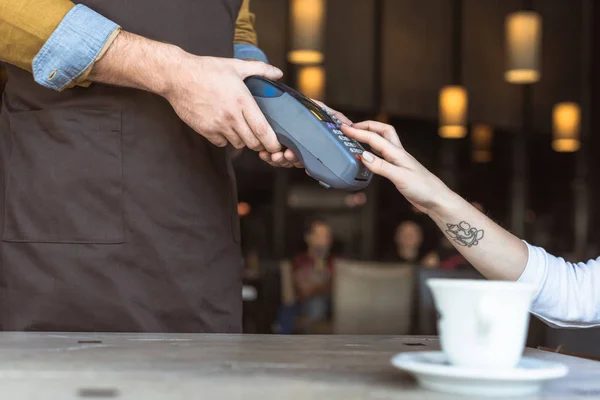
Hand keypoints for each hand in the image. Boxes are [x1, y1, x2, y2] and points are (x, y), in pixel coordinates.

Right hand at [163, 53, 282, 150]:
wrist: (177, 76)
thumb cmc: (207, 69)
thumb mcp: (236, 65)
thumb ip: (260, 69)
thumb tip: (278, 73)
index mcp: (242, 101)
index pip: (262, 130)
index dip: (272, 142)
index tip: (277, 146)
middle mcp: (231, 116)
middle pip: (252, 142)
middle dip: (260, 144)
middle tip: (261, 138)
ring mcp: (217, 125)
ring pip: (238, 144)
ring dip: (243, 140)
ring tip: (242, 129)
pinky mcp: (205, 130)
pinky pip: (222, 143)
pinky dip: (226, 139)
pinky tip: (225, 128)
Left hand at [258, 101, 351, 167]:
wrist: (280, 96)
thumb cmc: (302, 104)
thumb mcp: (320, 109)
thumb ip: (335, 116)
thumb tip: (350, 124)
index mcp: (308, 144)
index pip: (308, 159)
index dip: (304, 162)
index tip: (301, 161)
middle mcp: (297, 148)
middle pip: (294, 162)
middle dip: (290, 160)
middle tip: (287, 154)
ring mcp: (283, 147)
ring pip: (281, 161)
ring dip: (278, 160)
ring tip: (275, 155)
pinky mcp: (270, 145)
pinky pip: (268, 156)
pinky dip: (266, 157)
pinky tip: (264, 154)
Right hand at [342, 120, 450, 214]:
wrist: (436, 199)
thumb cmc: (423, 188)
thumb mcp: (400, 177)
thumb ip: (381, 166)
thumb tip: (363, 155)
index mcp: (397, 153)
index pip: (374, 138)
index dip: (358, 132)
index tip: (344, 128)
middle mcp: (398, 153)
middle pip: (382, 130)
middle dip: (367, 125)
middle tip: (352, 127)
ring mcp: (399, 160)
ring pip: (383, 140)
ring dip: (371, 135)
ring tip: (358, 136)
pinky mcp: (398, 169)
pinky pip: (383, 153)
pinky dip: (374, 149)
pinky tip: (369, 155)